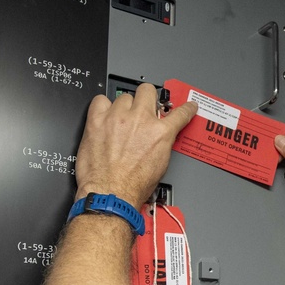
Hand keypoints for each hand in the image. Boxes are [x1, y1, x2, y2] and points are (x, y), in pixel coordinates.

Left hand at [73, 83, 196, 206]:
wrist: (111, 193)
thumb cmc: (133, 185)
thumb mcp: (161, 164)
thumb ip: (162, 142)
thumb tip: (160, 137)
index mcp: (161, 133)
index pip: (180, 113)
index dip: (185, 108)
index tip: (187, 106)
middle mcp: (140, 120)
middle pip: (147, 91)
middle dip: (147, 99)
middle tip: (143, 109)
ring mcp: (118, 118)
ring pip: (123, 97)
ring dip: (123, 108)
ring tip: (120, 122)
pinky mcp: (97, 120)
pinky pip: (100, 100)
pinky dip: (102, 107)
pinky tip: (104, 117)